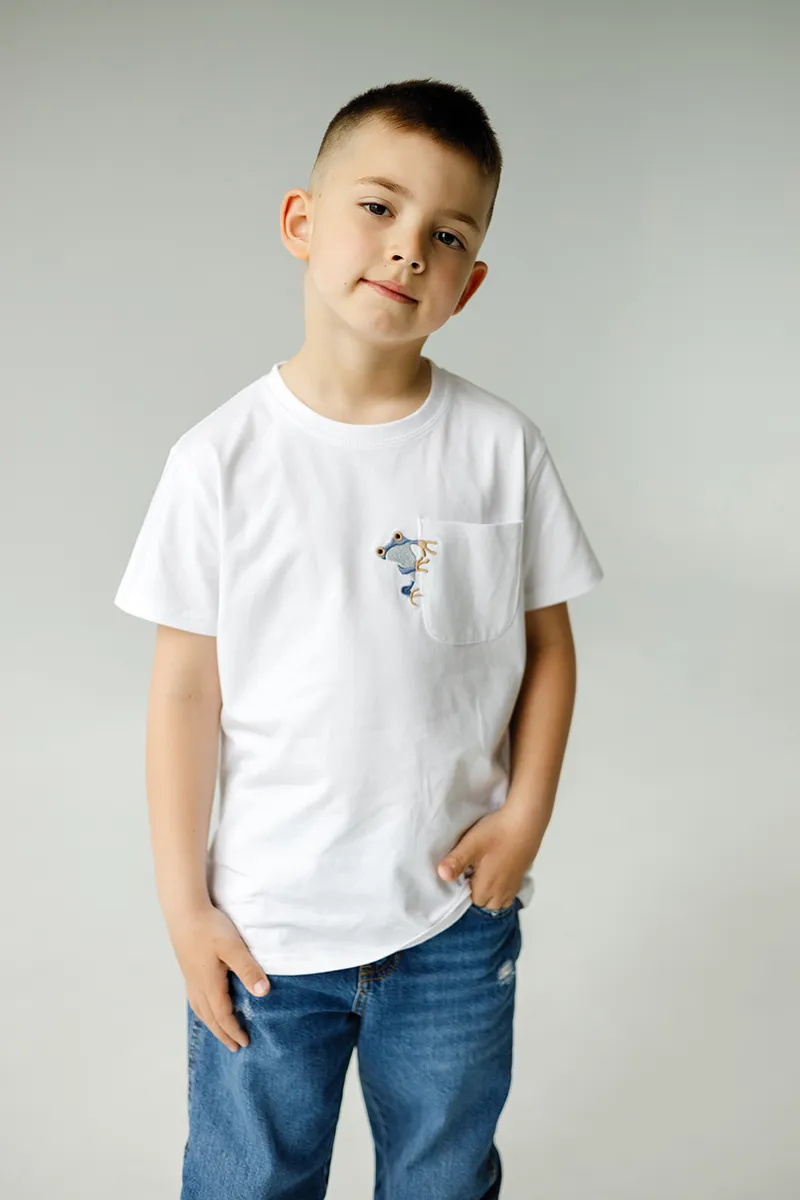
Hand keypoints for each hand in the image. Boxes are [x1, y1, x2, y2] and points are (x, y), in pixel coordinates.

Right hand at [167, 902, 270, 1052]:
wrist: (184, 910)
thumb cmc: (210, 927)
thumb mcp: (233, 947)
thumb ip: (248, 969)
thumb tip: (263, 993)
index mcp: (209, 984)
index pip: (222, 1016)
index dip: (233, 1031)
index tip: (244, 1043)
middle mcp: (197, 985)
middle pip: (209, 1018)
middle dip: (222, 1033)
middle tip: (234, 1047)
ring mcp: (190, 977)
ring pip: (200, 1009)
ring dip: (211, 1023)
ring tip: (220, 1030)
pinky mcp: (188, 967)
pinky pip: (195, 998)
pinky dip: (203, 1009)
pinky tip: (206, 1002)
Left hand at [436, 807, 537, 909]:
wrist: (526, 821)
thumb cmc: (497, 833)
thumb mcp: (471, 844)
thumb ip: (455, 861)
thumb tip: (442, 875)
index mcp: (487, 887)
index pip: (472, 902)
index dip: (465, 891)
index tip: (462, 875)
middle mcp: (503, 890)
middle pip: (487, 904)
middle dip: (478, 894)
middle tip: (472, 873)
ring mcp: (515, 883)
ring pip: (501, 899)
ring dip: (492, 892)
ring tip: (484, 873)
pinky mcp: (522, 874)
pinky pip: (510, 890)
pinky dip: (503, 886)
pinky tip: (498, 868)